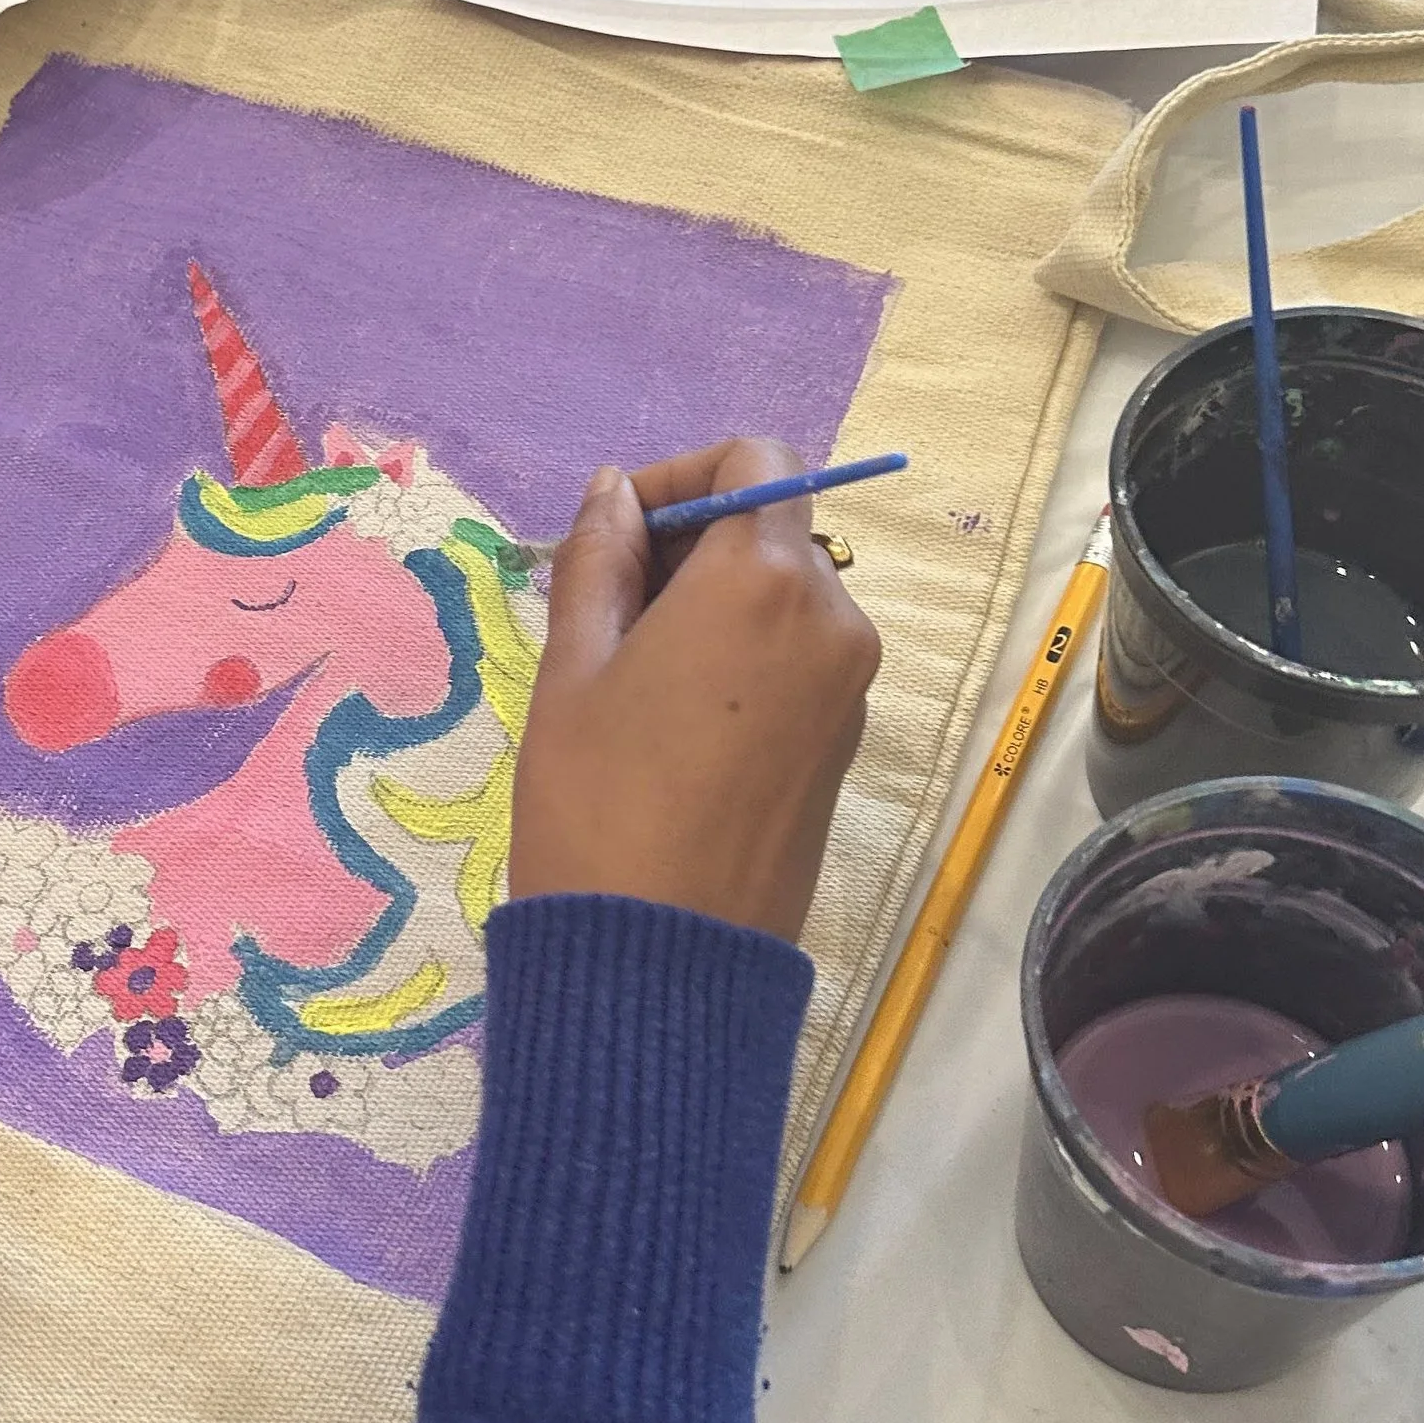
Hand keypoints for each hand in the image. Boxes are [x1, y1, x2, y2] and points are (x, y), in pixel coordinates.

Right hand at [508, 438, 879, 945]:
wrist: (659, 961)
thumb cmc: (595, 802)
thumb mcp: (572, 667)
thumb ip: (600, 559)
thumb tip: (615, 494)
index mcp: (766, 581)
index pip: (755, 461)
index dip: (681, 476)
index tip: (617, 531)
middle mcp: (833, 619)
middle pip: (772, 527)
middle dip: (690, 543)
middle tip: (602, 605)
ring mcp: (851, 686)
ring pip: (784, 596)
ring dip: (713, 603)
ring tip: (628, 673)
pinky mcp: (847, 742)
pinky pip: (797, 659)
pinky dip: (742, 657)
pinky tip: (671, 720)